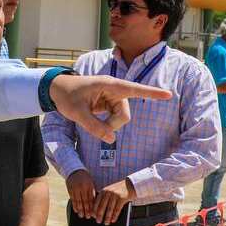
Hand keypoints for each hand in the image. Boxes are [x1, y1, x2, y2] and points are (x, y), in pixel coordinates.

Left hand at [49, 74, 171, 142]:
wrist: (56, 90)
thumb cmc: (66, 95)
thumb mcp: (77, 113)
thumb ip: (94, 127)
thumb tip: (111, 139)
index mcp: (109, 85)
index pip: (134, 89)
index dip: (152, 93)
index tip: (169, 94)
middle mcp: (114, 90)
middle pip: (124, 114)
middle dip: (112, 125)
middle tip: (94, 127)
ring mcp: (112, 98)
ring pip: (120, 118)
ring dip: (108, 125)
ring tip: (90, 119)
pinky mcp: (109, 104)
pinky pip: (114, 119)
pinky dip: (105, 124)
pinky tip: (92, 117)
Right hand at [66, 169, 97, 218]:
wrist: (74, 170)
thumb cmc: (85, 177)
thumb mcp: (90, 183)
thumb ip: (92, 192)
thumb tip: (95, 204)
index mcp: (89, 186)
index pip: (91, 199)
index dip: (92, 207)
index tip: (93, 214)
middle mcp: (82, 187)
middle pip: (84, 201)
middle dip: (86, 210)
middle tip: (88, 217)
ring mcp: (75, 188)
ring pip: (78, 201)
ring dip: (80, 209)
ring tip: (81, 215)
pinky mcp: (70, 189)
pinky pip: (72, 199)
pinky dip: (74, 205)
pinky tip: (76, 210)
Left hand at [94, 178, 135, 224]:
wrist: (131, 184)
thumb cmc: (119, 190)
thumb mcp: (110, 192)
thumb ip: (105, 199)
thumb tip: (99, 212)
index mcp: (103, 191)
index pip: (96, 201)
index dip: (94, 209)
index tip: (92, 216)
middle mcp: (108, 192)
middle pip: (102, 205)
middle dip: (99, 214)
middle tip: (98, 221)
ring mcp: (115, 194)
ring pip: (110, 208)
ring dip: (107, 217)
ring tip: (106, 223)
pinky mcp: (122, 197)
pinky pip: (117, 208)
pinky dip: (115, 215)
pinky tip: (113, 220)